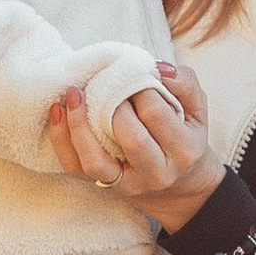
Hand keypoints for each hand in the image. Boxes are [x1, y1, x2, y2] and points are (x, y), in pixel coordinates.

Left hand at [48, 61, 226, 232]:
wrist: (179, 185)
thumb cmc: (184, 139)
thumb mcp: (197, 111)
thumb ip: (185, 84)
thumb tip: (157, 68)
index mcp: (183, 151)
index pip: (156, 114)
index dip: (140, 89)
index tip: (131, 75)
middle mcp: (156, 173)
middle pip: (131, 138)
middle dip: (114, 104)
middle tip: (107, 84)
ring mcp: (126, 184)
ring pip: (96, 160)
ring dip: (79, 124)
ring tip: (74, 94)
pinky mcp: (102, 186)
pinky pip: (75, 166)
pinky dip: (62, 139)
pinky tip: (59, 111)